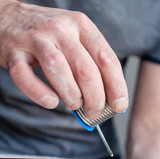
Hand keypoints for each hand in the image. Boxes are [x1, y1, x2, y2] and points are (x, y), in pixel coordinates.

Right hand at [0, 0, 127, 118]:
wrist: (6, 16)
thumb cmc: (49, 35)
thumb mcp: (75, 38)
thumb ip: (91, 63)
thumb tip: (109, 99)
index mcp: (82, 26)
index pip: (107, 59)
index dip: (117, 86)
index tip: (119, 105)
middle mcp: (61, 29)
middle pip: (86, 70)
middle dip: (95, 99)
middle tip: (94, 112)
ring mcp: (35, 38)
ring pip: (59, 71)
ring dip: (71, 96)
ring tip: (74, 105)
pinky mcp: (13, 51)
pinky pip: (25, 76)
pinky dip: (40, 94)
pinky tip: (51, 102)